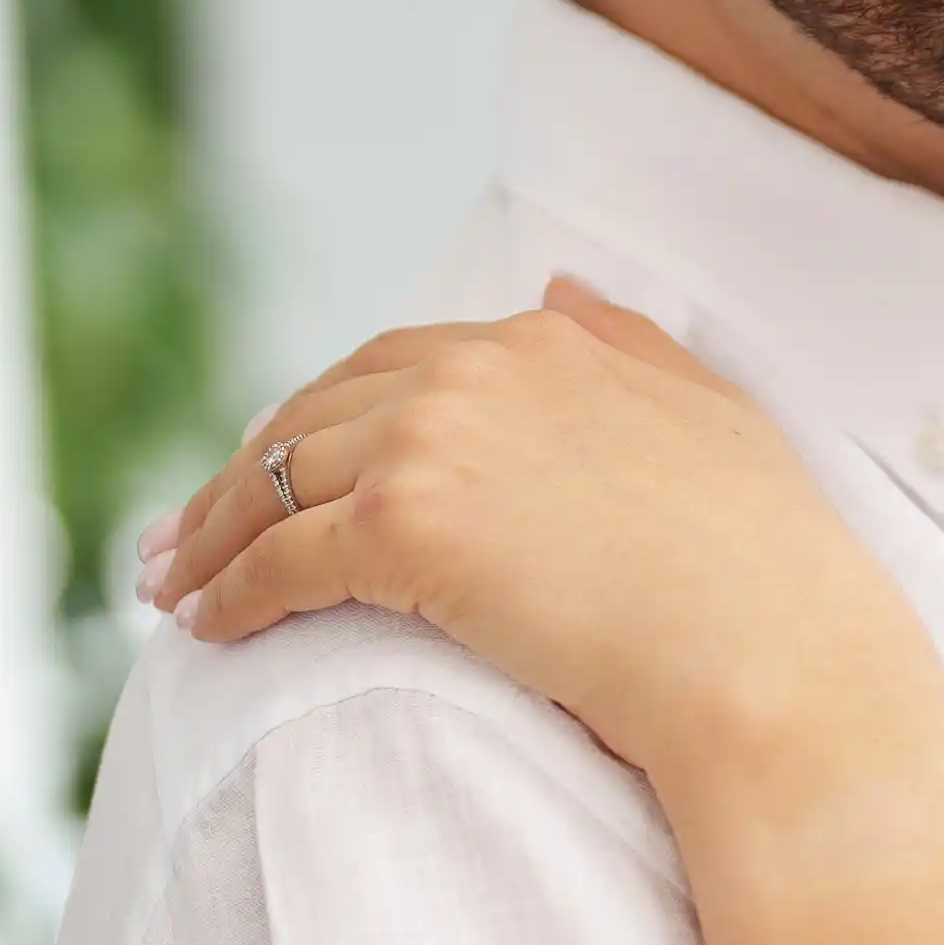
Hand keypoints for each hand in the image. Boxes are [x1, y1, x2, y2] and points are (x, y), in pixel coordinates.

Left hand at [140, 283, 943, 795]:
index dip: (321, 420)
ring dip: (212, 536)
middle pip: (314, 416)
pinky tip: (203, 628)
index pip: (391, 368)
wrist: (771, 654)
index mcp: (544, 346)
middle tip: (189, 529)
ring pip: (277, 484)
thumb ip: (627, 344)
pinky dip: (228, 593)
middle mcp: (478, 374)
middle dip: (244, 471)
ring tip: (172, 583)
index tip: (278, 466)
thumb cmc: (765, 564)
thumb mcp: (710, 417)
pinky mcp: (403, 530)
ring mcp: (435, 445)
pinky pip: (280, 561)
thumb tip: (553, 290)